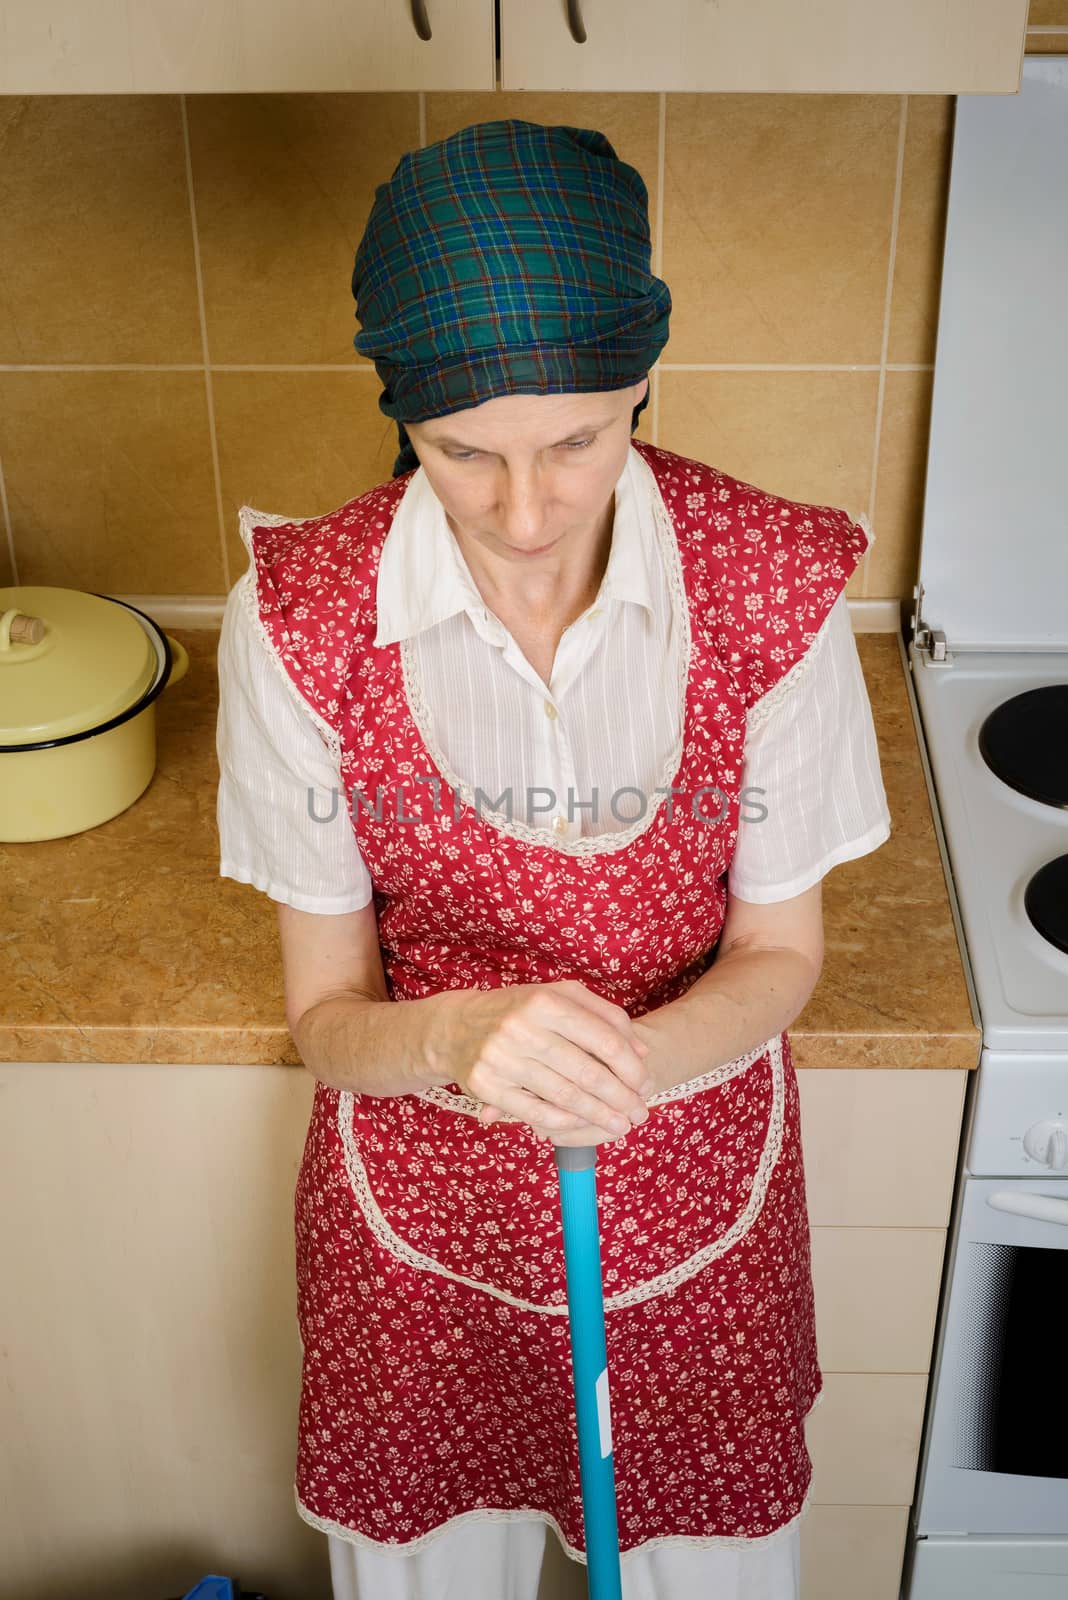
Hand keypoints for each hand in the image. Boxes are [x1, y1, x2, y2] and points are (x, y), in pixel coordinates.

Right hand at [441, 979, 654, 1145]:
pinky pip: (534, 1111)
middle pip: (588, 1072)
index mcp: (546, 1001)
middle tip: (641, 1114)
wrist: (456, 1026)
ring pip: (565, 1096)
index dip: (631, 1066)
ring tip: (622, 1126)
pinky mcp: (486, 1085)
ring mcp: (502, 1058)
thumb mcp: (559, 996)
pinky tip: (583, 1126)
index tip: (646, 1084)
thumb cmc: (520, 1009)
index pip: (604, 1038)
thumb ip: (604, 1015)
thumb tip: (641, 1051)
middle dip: (621, 1098)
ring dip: (599, 1116)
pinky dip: (563, 1122)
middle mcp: (522, 1028)